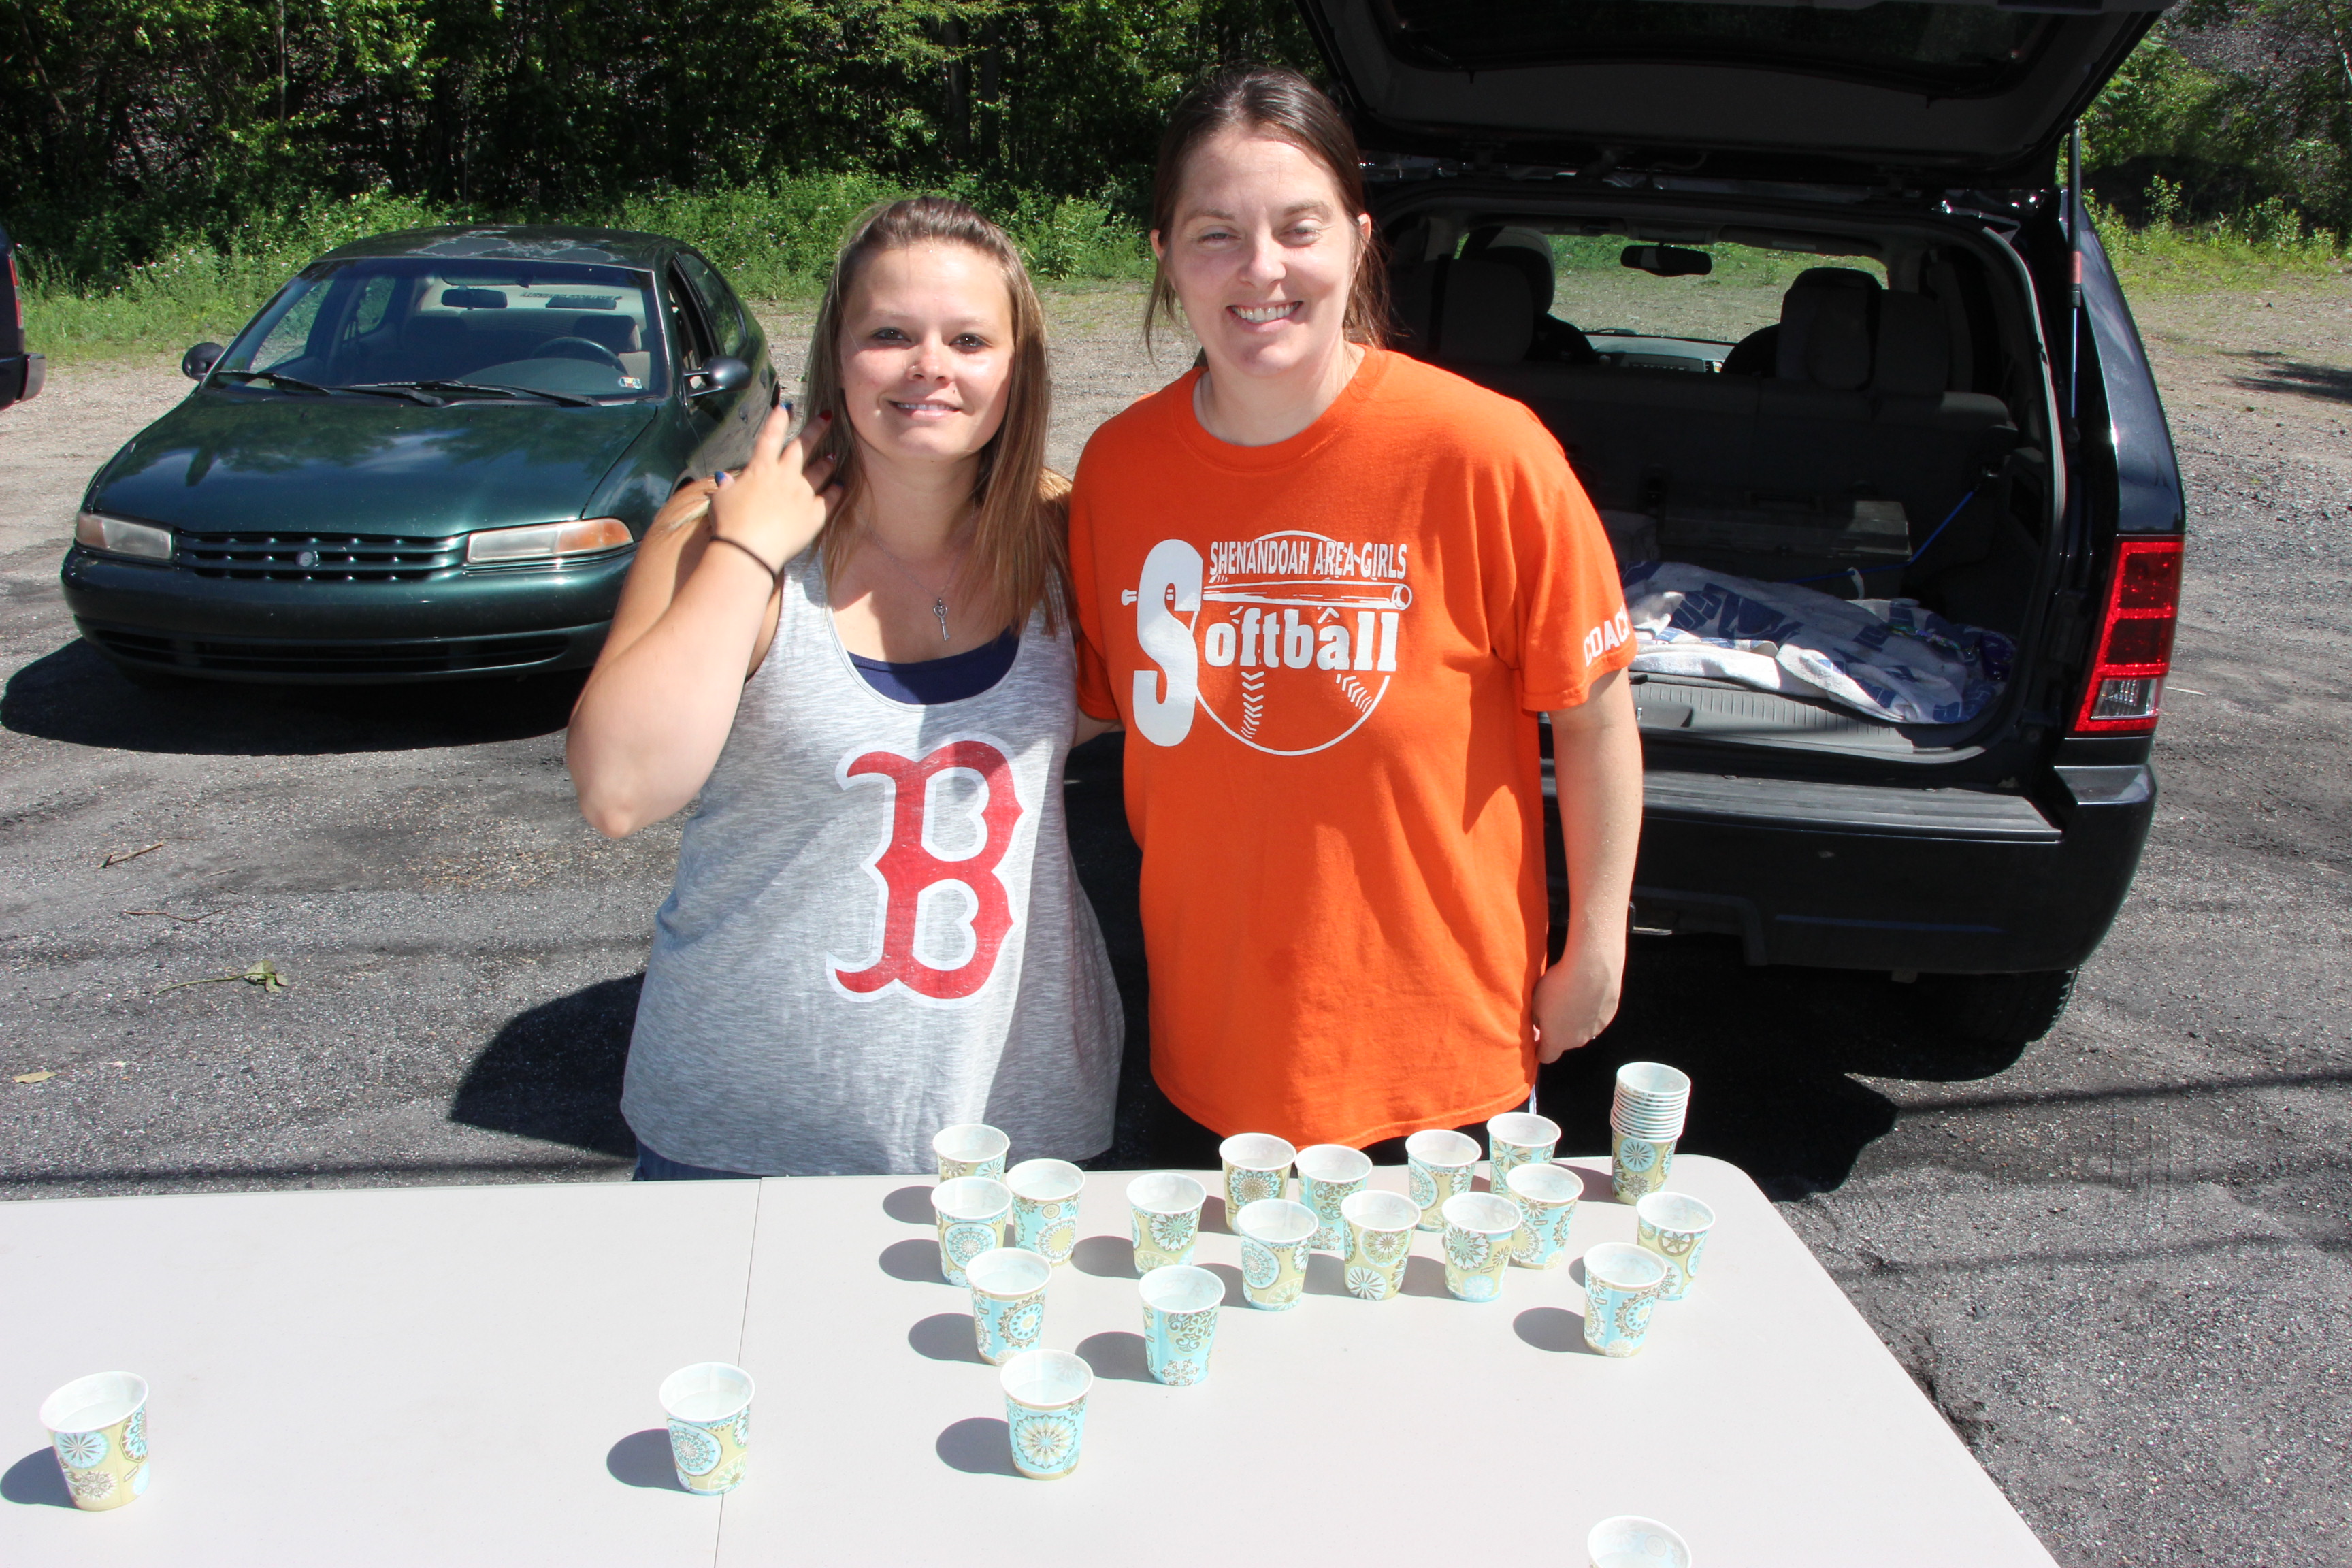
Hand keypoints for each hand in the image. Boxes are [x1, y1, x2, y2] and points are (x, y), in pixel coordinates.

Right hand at [707, 407, 836, 570]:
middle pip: (803, 446)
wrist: (749, 550)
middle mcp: (785, 476)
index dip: (779, 419)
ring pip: (820, 470)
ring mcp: (803, 493)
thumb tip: (724, 479)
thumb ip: (727, 487)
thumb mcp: (721, 500)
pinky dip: (836, 490)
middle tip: (827, 417)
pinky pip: (830, 498)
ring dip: (827, 461)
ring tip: (834, 456)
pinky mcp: (815, 514)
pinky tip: (841, 486)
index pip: (771, 436)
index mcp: (760, 469)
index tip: (787, 406)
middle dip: (816, 428)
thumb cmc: (730, 524)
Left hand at [1531, 929, 1624, 1063]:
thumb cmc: (1558, 986)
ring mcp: (1596, 1029)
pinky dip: (1590, 1009)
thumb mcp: (1536, 1002)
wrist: (1592, 969)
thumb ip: (1538, 1018)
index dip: (1540, 1050)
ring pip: (1582, 1029)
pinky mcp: (1609, 1015)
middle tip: (1554, 1009)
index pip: (1546, 1056)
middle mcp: (1578, 1041)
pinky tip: (1587, 991)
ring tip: (1572, 997)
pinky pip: (1596, 1017)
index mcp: (1557, 1041)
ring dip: (1576, 1020)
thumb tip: (1543, 1024)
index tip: (1537, 1040)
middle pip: (1565, 1042)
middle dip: (1559, 1031)